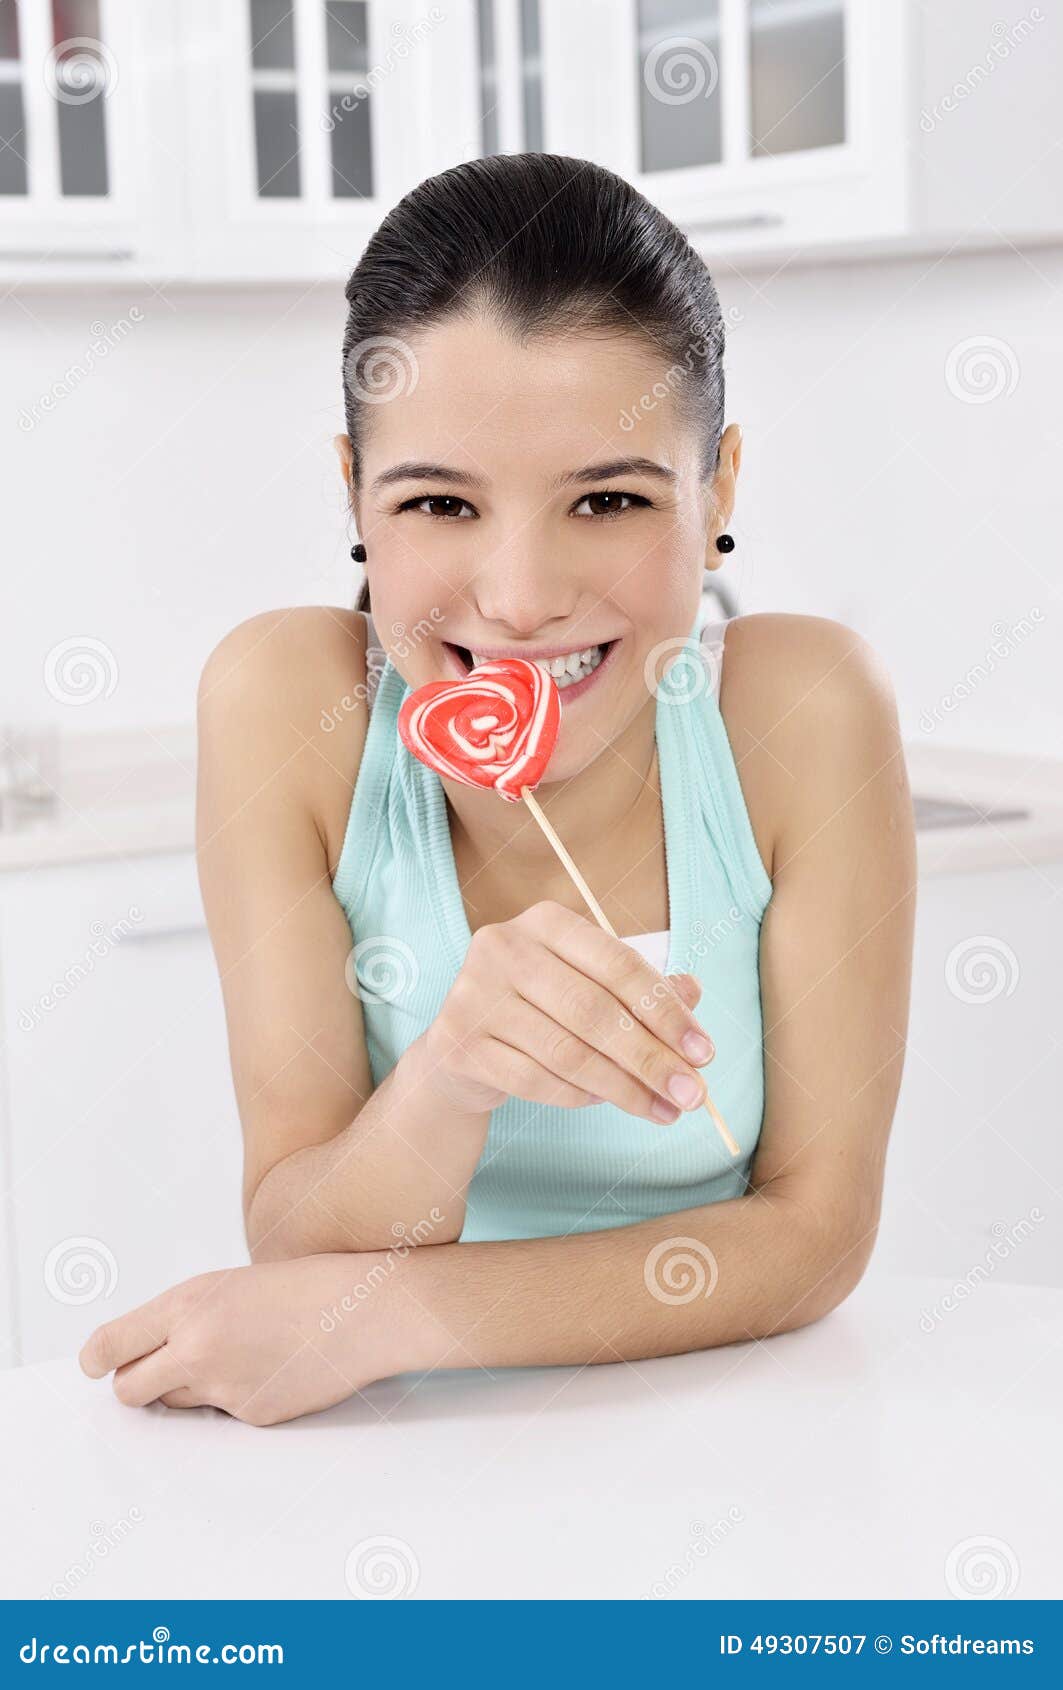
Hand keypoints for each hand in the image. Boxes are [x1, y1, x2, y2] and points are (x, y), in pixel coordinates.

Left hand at [78, 1253, 411, 1425]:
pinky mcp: (250, 1416)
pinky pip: (222, 1414)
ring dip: (186, 1389)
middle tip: (154, 1371)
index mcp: (188, 1305)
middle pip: (129, 1390)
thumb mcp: (230, 1285)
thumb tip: (148, 1351)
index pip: (110, 1346)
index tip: (93, 1363)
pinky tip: (270, 1369)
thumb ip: (185, 1316)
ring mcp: (223, 1388)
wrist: (362, 1311)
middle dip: (136, 1383)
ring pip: (174, 1403)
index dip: (95, 1358)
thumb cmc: (305, 1287)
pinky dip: (235, 1397)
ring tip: (233, 1357)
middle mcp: (197, 1349)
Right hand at [419, 898, 714, 1123]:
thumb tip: (694, 994)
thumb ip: (642, 988)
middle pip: (595, 1012)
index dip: (667, 1011)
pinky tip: (605, 1101)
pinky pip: (535, 1081)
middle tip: (693, 1095)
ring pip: (567, 1052)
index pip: (619, 965)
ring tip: (662, 1110)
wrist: (463, 1046)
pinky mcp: (458, 1043)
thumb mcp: (593, 986)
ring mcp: (474, 995)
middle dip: (652, 1059)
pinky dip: (578, 1096)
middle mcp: (504, 948)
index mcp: (546, 922)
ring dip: (625, 1089)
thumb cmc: (541, 1008)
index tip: (704, 1053)